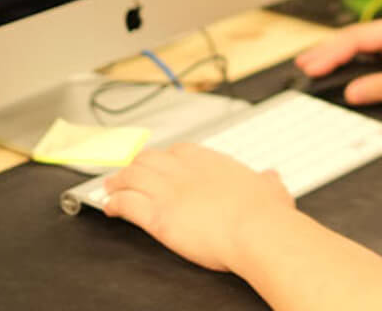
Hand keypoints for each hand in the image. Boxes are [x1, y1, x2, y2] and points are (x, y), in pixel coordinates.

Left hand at [103, 143, 294, 270]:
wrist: (256, 230)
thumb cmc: (264, 213)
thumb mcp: (271, 189)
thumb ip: (267, 181)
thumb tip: (270, 177)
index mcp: (211, 162)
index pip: (179, 150)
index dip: (165, 157)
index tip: (160, 164)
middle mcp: (186, 171)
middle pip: (150, 159)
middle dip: (135, 165)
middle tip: (127, 173)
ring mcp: (169, 191)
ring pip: (132, 176)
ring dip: (118, 181)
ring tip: (110, 187)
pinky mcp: (157, 215)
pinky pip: (126, 203)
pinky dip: (114, 204)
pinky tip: (109, 207)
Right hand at [295, 16, 381, 106]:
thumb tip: (353, 92)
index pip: (355, 40)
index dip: (329, 54)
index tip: (309, 68)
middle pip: (354, 38)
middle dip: (327, 51)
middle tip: (301, 65)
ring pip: (364, 44)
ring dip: (341, 54)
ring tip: (315, 65)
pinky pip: (376, 51)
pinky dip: (357, 58)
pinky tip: (347, 67)